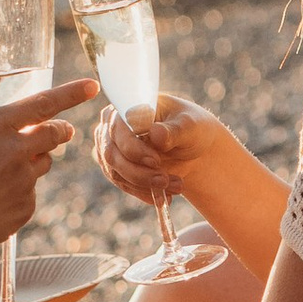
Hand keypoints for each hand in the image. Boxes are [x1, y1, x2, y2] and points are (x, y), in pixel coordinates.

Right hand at [0, 80, 91, 267]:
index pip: (42, 102)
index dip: (71, 93)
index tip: (92, 86)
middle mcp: (13, 147)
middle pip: (54, 132)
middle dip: (61, 130)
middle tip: (63, 130)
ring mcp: (24, 178)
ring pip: (43, 164)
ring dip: (32, 164)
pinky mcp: (28, 204)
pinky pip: (30, 194)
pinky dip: (17, 196)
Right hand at [93, 93, 224, 206]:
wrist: (192, 148)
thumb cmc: (190, 128)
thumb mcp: (190, 126)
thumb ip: (174, 130)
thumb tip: (155, 133)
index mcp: (128, 105)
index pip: (118, 127)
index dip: (133, 147)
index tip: (156, 161)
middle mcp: (112, 125)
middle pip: (112, 154)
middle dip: (140, 172)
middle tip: (165, 181)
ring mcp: (111, 147)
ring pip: (117, 172)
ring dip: (145, 184)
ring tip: (175, 187)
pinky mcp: (115, 167)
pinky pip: (123, 184)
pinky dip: (144, 192)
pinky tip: (164, 196)